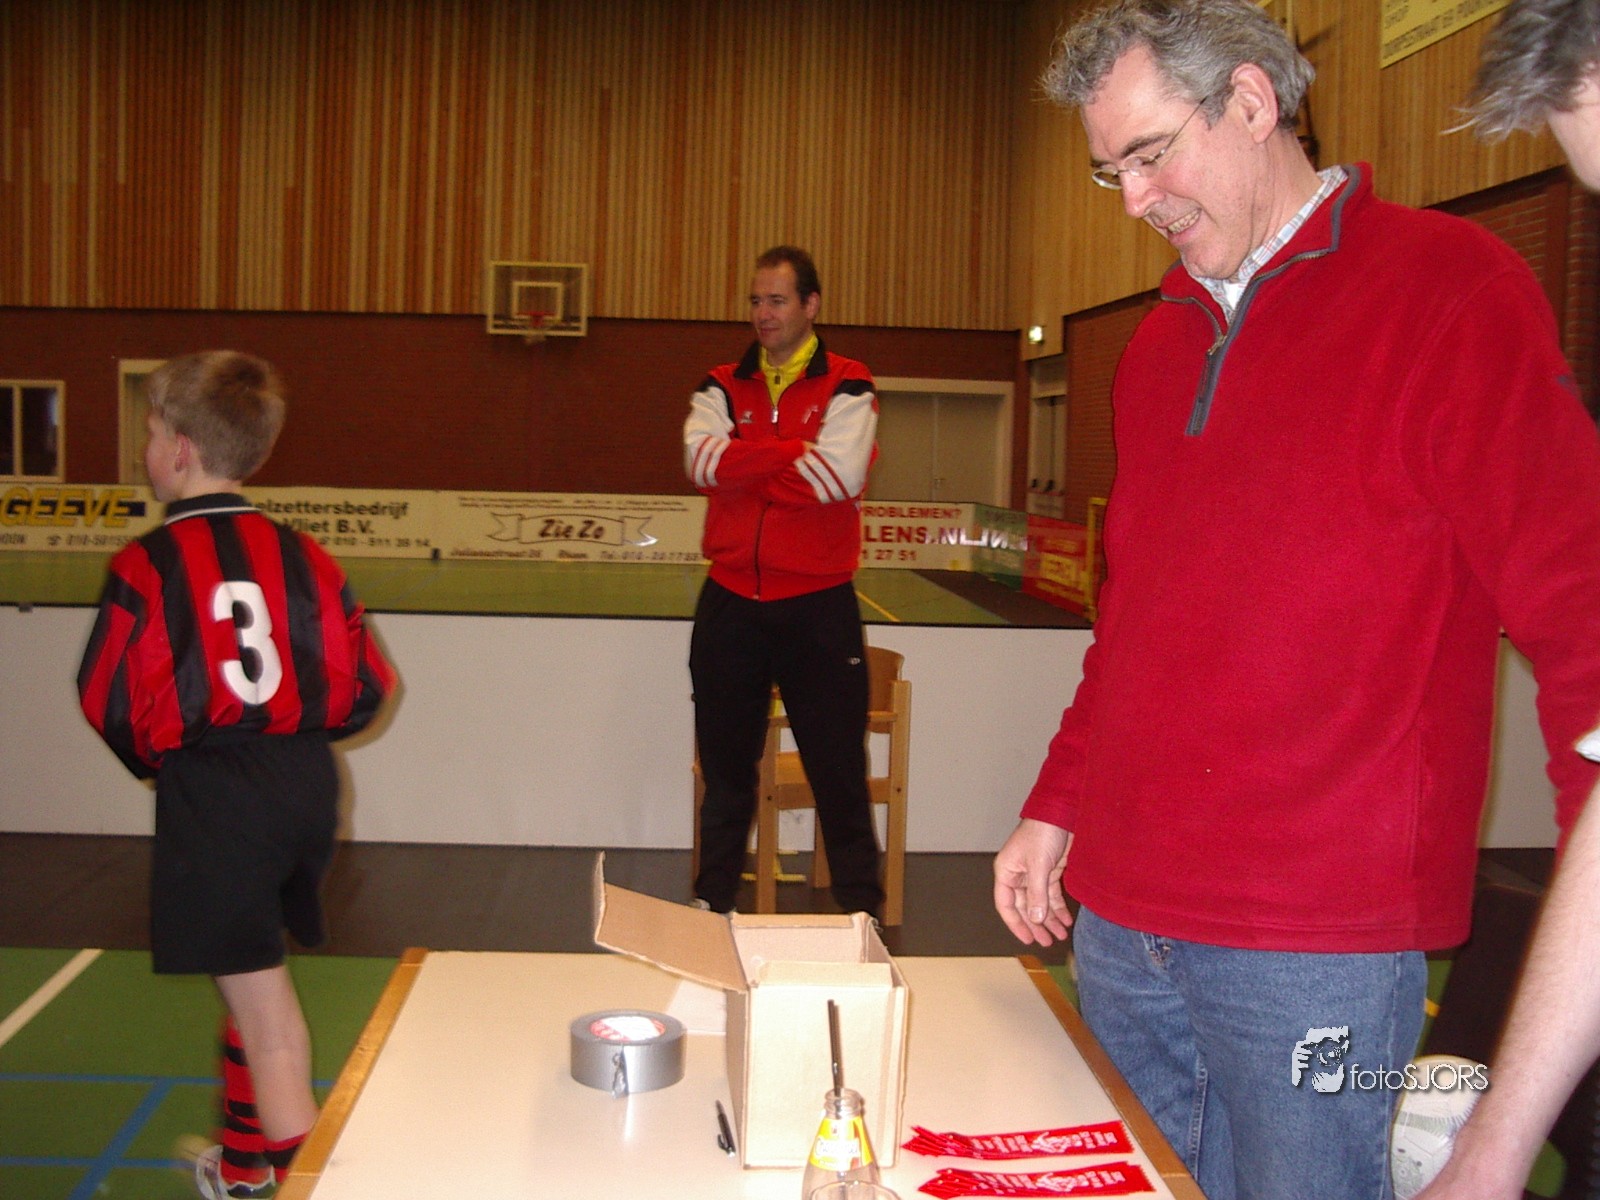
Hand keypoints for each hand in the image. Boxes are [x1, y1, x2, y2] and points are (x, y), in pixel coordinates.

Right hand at [993, 818, 1072, 945]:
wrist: (1061, 812)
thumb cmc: (1042, 832)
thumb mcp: (1038, 865)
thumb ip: (1036, 894)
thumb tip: (1036, 919)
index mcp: (1007, 872)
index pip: (1006, 904)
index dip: (1016, 923)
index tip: (1028, 939)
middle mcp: (1018, 875)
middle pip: (1025, 907)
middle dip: (1036, 925)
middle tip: (1047, 942)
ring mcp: (1034, 874)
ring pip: (1040, 903)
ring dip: (1049, 919)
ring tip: (1060, 935)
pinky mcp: (1050, 871)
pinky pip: (1052, 895)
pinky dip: (1059, 908)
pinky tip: (1067, 920)